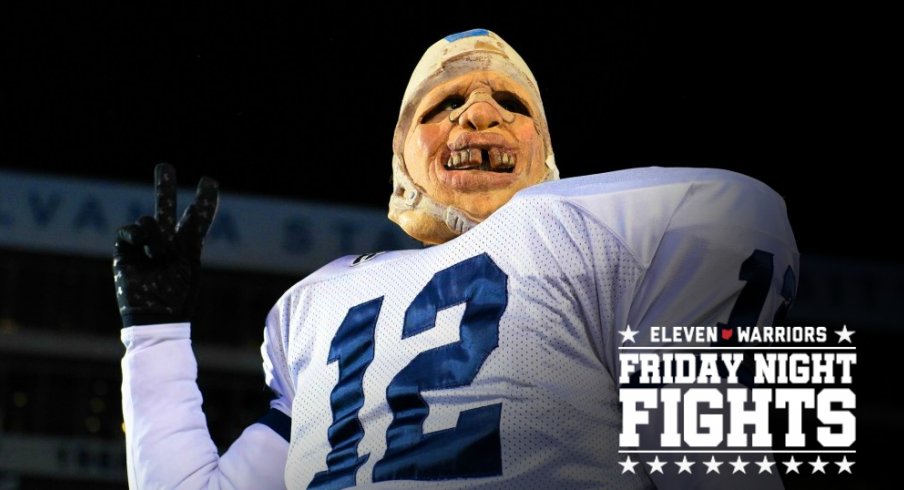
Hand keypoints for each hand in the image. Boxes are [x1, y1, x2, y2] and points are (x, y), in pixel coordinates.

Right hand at [113, 163, 218, 326]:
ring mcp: (145, 249)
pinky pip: (128, 232)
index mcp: (188, 248)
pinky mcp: (124, 254)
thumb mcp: (190, 260)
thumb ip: (183, 232)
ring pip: (147, 220)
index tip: (209, 182)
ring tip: (158, 252)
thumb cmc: (179, 296)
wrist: (156, 318)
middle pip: (167, 209)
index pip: (196, 219)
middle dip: (164, 187)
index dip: (203, 201)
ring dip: (153, 231)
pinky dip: (136, 234)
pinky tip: (143, 247)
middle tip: (164, 166)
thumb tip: (152, 221)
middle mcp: (167, 245)